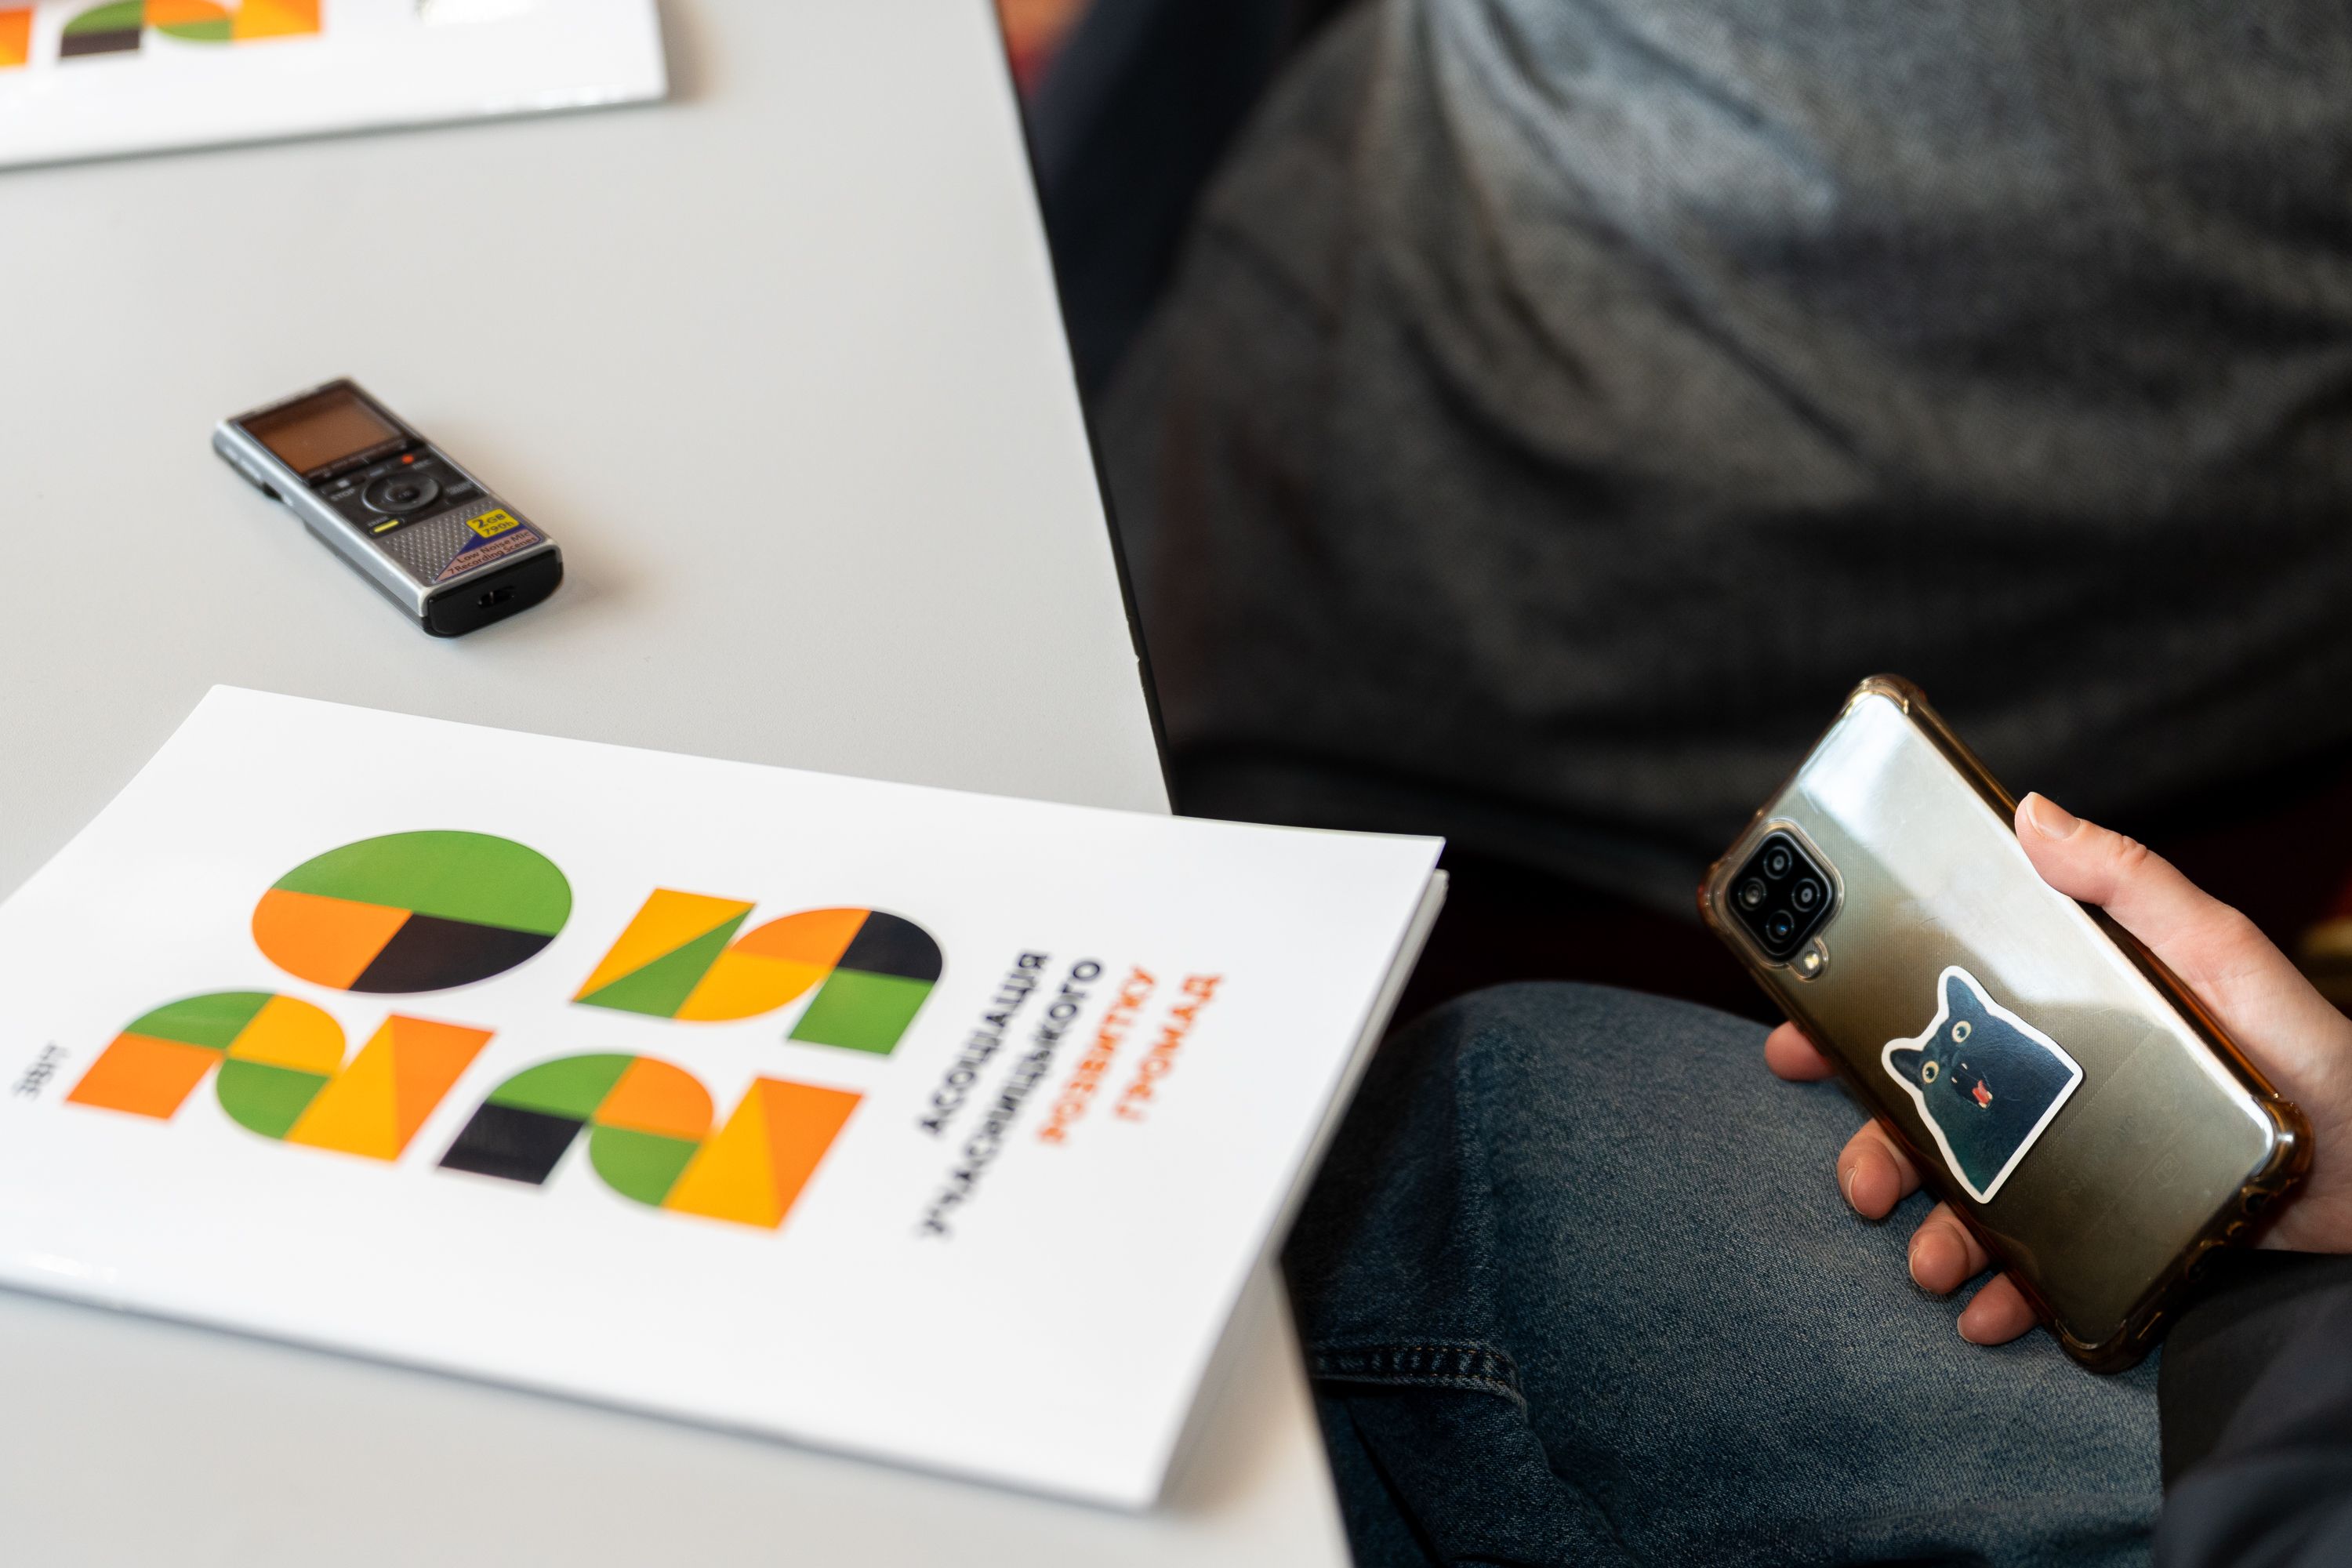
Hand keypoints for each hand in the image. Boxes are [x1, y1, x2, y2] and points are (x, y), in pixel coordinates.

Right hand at [1765, 792, 2351, 1343]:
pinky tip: (1991, 1308)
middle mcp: (2058, 1084)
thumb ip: (2132, 885)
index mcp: (2065, 1011)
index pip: (1938, 1007)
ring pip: (1966, 1197)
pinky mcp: (2113, 1235)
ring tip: (1932, 1261)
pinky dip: (2002, 1294)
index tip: (1793, 1041)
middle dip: (1874, 1153)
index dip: (1855, 1022)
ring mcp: (2078, 1163)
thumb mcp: (2223, 956)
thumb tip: (2032, 812)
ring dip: (1931, 1233)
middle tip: (1862, 1183)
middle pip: (1930, 1112)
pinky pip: (2035, 1269)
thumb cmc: (2319, 1057)